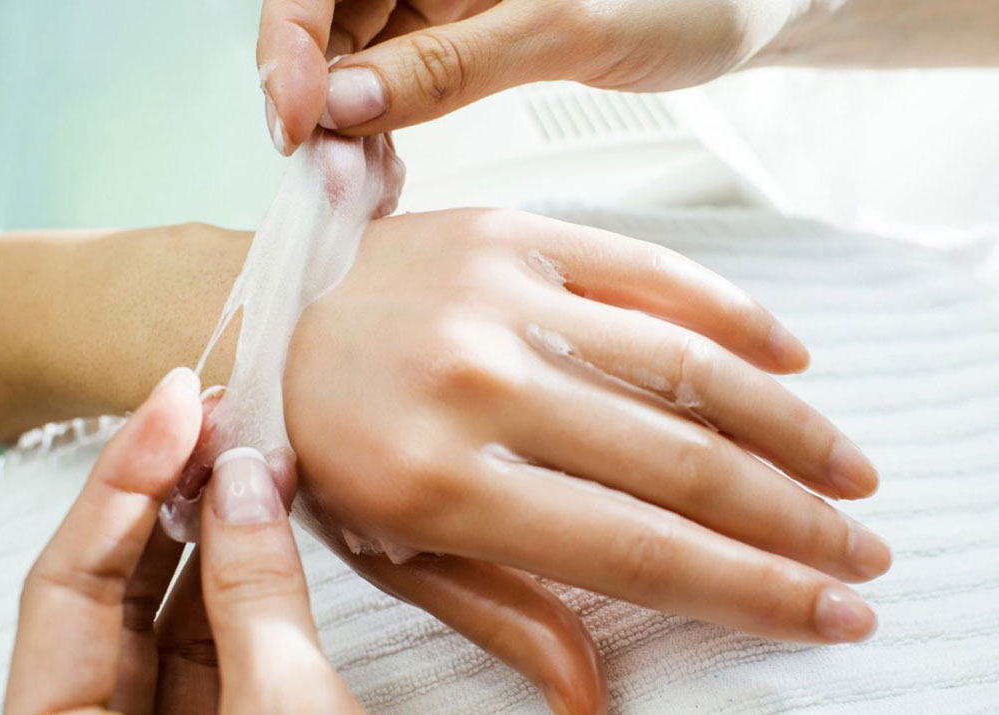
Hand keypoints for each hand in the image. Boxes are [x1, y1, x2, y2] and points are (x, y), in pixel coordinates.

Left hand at [4, 368, 359, 714]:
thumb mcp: (278, 705)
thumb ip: (256, 595)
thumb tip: (244, 481)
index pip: (67, 585)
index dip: (120, 483)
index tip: (174, 404)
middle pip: (115, 587)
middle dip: (166, 491)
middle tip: (213, 415)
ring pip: (176, 608)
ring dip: (218, 525)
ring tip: (253, 452)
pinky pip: (224, 634)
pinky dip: (252, 573)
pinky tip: (273, 515)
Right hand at [256, 0, 803, 145]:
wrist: (749, 3)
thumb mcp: (564, 26)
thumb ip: (452, 62)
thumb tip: (348, 102)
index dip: (290, 47)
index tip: (297, 123)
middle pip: (328, 22)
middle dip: (318, 99)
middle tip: (332, 176)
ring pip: (358, 59)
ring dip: (347, 125)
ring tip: (363, 184)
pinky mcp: (465, 36)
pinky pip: (400, 80)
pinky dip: (385, 129)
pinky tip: (388, 169)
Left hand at [284, 208, 891, 644]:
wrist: (257, 313)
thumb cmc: (321, 443)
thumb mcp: (387, 549)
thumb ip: (499, 612)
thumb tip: (596, 692)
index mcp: (438, 483)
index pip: (637, 549)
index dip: (751, 588)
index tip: (829, 609)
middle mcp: (478, 385)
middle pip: (682, 464)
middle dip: (792, 520)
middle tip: (860, 550)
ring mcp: (500, 297)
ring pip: (689, 366)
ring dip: (789, 427)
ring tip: (848, 472)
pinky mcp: (514, 235)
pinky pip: (651, 271)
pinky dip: (734, 316)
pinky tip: (788, 357)